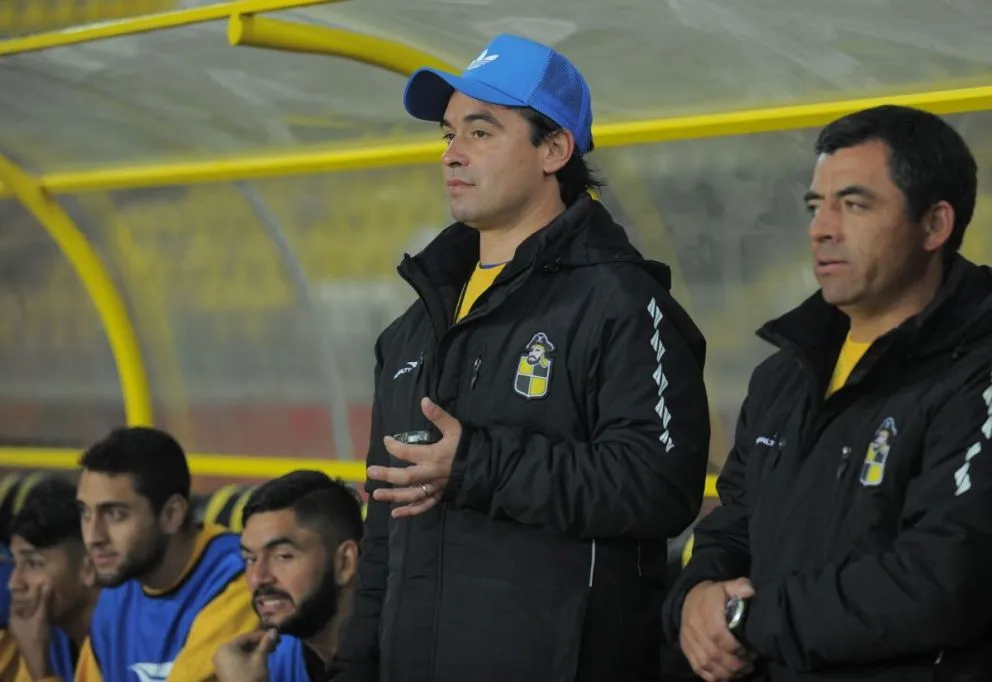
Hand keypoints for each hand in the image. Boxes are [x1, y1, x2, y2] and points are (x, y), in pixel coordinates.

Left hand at [8, 584, 53, 680]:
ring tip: (43, 594)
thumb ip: (44, 602)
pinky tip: (44, 608)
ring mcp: (21, 628)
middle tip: (38, 585)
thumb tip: (46, 584)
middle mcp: (15, 621)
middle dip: (29, 596)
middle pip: (21, 606)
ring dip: (33, 604)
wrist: (37, 658)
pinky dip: (36, 611)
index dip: (22, 590)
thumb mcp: (41, 618)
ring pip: (26, 612)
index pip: (15, 600)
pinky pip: (30, 617)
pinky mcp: (27, 632)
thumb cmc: (36, 637)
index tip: (29, 580)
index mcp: (14, 617)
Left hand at [212, 629, 278, 681]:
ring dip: (256, 651)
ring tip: (271, 652)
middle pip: (243, 644)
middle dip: (260, 644)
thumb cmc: (251, 677)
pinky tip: (260, 659)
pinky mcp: (224, 671)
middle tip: (275, 645)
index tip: (276, 636)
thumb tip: (274, 630)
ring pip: (241, 652)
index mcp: (226, 648)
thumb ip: (266, 643)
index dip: (262, 636)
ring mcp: (221, 663)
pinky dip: (249, 658)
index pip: (247, 637)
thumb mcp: (260, 659)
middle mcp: (220, 653)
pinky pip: (237, 659)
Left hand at [368, 397, 461, 517]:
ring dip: (393, 496)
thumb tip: (424, 401)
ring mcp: (435, 487)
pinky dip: (410, 511)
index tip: (386, 440)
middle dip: (387, 475)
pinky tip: (395, 513)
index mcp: (434, 456)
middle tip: (371, 472)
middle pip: (406, 477)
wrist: (485, 465)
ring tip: (376, 495)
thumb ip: (438, 416)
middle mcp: (431, 474)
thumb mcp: (455, 427)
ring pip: (412, 494)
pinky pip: (424, 506)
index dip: (394, 446)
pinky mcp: (439, 496)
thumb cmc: (467, 445)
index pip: (408, 453)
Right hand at [680, 578, 755, 681]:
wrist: (687, 599)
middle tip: (750, 664)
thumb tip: (750, 591)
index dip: (735, 647)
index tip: (750, 651)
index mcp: (706, 613)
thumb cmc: (711, 595)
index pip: (718, 635)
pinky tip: (727, 676)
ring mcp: (690, 642)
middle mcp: (696, 629)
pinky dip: (713, 676)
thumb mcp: (725, 586)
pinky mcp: (687, 650)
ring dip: (727, 673)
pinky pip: (699, 668)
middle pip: (714, 654)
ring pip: (707, 664)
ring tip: (742, 671)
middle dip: (735, 664)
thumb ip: (738, 587)